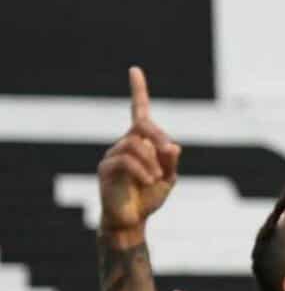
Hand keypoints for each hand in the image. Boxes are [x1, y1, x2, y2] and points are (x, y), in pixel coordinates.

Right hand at [97, 67, 181, 233]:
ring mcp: (113, 155)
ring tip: (157, 178)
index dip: (138, 91)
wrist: (132, 220)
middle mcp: (125, 143)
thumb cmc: (149, 198)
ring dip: (151, 161)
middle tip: (169, 152)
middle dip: (158, 135)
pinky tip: (150, 181)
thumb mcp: (168, 180)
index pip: (139, 112)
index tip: (134, 70)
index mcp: (141, 143)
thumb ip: (171, 163)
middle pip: (141, 125)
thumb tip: (173, 146)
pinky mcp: (106, 168)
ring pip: (134, 144)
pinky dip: (142, 170)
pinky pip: (125, 160)